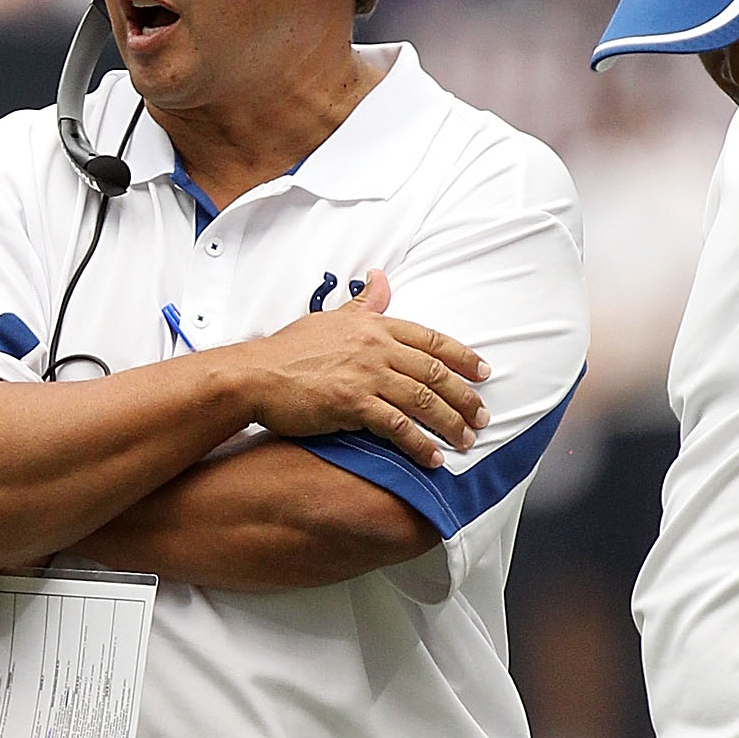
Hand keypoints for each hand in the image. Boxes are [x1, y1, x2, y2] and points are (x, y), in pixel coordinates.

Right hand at [238, 270, 487, 467]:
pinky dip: (418, 444)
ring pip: (422, 400)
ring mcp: (366, 376)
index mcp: (374, 326)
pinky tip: (432, 459)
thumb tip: (380, 279)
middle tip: (481, 418)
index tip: (483, 372)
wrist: (255, 375)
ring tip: (464, 442)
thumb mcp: (330, 318)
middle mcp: (376, 348)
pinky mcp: (351, 404)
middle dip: (464, 397)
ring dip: (449, 423)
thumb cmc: (288, 350)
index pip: (431, 339)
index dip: (463, 357)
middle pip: (434, 372)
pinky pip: (397, 427)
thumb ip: (363, 304)